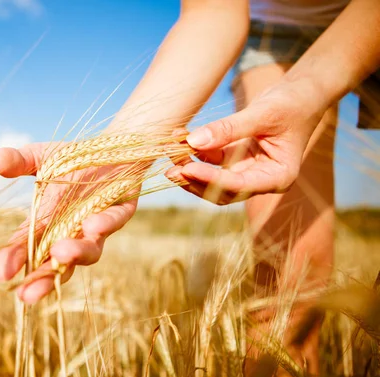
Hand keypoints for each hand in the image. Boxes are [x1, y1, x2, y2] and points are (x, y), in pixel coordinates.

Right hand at [0, 143, 136, 303]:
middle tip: (26, 296)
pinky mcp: (121, 210)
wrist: (113, 148)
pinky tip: (91, 225)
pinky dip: (103, 224)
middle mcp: (72, 231)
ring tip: (60, 253)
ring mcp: (97, 224)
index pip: (26, 247)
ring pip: (89, 250)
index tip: (0, 274)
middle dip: (43, 279)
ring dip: (75, 253)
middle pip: (57, 264)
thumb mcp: (42, 158)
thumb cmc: (74, 160)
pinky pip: (114, 221)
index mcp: (48, 223)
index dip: (13, 260)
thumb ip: (20, 162)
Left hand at [165, 83, 325, 203]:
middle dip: (195, 180)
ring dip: (190, 166)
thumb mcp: (263, 114)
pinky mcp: (237, 158)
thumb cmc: (293, 103)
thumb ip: (229, 129)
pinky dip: (195, 151)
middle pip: (222, 190)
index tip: (187, 168)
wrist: (302, 91)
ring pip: (212, 178)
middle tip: (170, 170)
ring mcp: (248, 170)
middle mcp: (262, 179)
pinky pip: (211, 159)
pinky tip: (179, 137)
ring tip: (169, 150)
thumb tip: (193, 142)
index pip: (239, 185)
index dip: (211, 179)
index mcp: (278, 177)